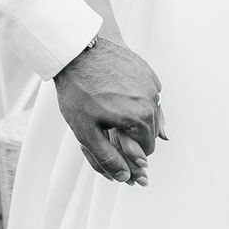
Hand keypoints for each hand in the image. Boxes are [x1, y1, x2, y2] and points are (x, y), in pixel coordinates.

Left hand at [53, 36, 164, 184]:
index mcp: (140, 119)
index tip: (116, 147)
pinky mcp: (146, 69)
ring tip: (113, 111)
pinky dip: (138, 97)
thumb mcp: (86, 131)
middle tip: (112, 130)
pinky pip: (148, 91)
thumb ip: (107, 157)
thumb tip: (124, 177)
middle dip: (135, 135)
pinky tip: (120, 95)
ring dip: (137, 116)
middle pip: (152, 131)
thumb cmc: (78, 91)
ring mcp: (150, 83)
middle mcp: (151, 101)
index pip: (147, 149)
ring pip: (151, 111)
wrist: (76, 51)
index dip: (132, 154)